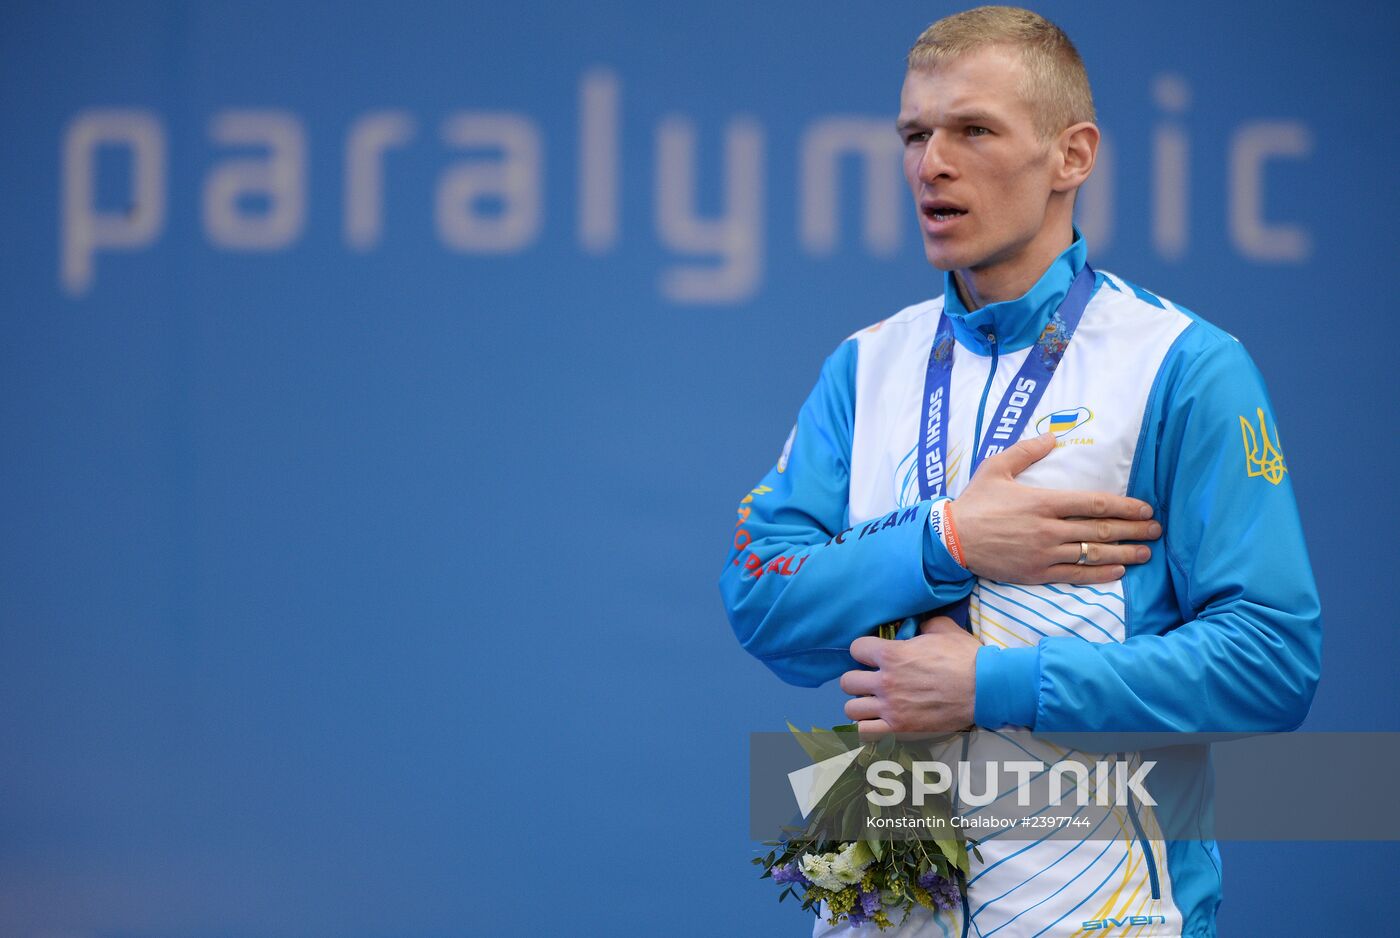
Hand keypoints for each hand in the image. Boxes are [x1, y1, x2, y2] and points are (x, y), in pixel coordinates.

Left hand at [840, 616, 978, 735]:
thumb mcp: (943, 628)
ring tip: (873, 702)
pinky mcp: (900, 727)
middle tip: (873, 681)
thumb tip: (916, 626)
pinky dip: (867, 727)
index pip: (856, 648)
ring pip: (851, 709)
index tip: (874, 655)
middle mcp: (885, 681)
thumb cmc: (965, 657)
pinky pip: (864, 732)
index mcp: (892, 654)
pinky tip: (878, 720)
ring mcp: (891, 706)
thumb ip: (922, 625)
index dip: (864, 650)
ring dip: (860, 704)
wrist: (984, 688)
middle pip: (847, 681)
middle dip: (858, 679)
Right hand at [951, 432, 1160, 583]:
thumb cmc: (974, 502)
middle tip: (1157, 530)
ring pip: (1093, 553)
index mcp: (1044, 501)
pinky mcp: (1037, 573)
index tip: (1145, 508)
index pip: (1095, 503)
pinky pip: (1076, 575)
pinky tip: (1117, 570)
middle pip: (1101, 530)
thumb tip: (1052, 436)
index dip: (1125, 506)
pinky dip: (1100, 573)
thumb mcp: (996, 467)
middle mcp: (1049, 528)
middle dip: (1134, 530)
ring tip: (1145, 553)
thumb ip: (1026, 451)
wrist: (951, 540)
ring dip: (1124, 553)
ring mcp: (1045, 554)